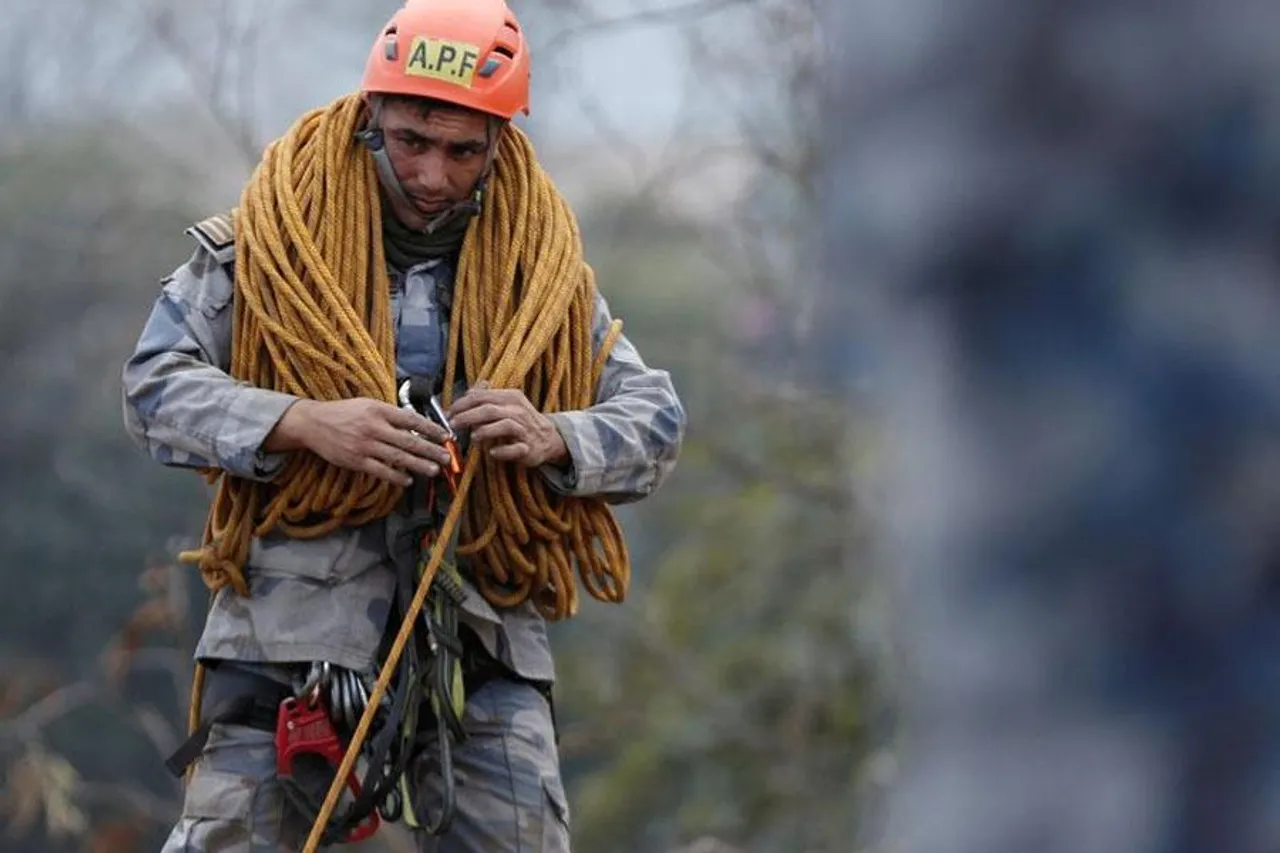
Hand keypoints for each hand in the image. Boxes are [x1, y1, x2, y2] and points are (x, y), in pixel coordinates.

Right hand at [266, 398, 452, 486]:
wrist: (314, 423)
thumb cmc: (344, 413)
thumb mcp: (368, 405)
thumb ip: (390, 415)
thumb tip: (416, 425)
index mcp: (379, 410)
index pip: (411, 419)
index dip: (431, 428)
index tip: (445, 436)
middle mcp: (373, 427)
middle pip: (408, 440)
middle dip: (430, 450)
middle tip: (445, 457)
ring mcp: (364, 445)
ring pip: (397, 457)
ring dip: (418, 465)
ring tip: (434, 470)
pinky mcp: (356, 460)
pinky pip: (380, 470)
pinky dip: (396, 476)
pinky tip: (408, 480)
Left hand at [447, 384, 567, 467]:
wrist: (547, 438)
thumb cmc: (521, 420)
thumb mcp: (507, 403)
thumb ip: (487, 396)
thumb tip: (468, 391)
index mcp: (511, 397)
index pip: (482, 397)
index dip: (463, 404)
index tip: (450, 413)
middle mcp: (519, 411)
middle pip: (490, 410)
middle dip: (468, 416)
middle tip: (454, 424)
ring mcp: (525, 430)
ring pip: (505, 426)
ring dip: (485, 431)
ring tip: (473, 438)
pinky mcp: (528, 449)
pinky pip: (515, 449)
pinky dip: (502, 451)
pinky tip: (492, 452)